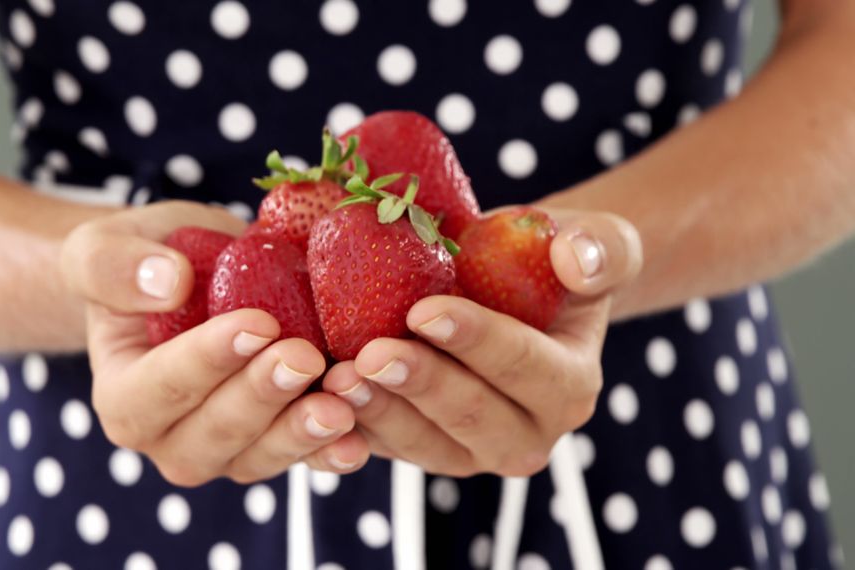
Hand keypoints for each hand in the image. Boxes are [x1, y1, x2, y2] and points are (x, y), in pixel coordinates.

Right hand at [60, 201, 369, 486]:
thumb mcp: (107, 247)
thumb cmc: (141, 263)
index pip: (160, 388)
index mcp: (122, 397)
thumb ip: (116, 265)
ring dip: (301, 432)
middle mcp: (169, 439)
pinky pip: (301, 458)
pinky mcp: (272, 445)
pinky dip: (331, 450)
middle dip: (261, 397)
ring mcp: (224, 451)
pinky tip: (360, 438)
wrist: (181, 280)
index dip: (207, 360)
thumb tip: (168, 282)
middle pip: (213, 434)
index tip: (256, 323)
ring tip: (342, 402)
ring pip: (260, 456)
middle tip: (303, 358)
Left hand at [322, 209, 641, 476]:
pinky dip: (349, 429)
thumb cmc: (550, 259)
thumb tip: (579, 258)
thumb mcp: (595, 241)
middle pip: (470, 418)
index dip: (476, 342)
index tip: (423, 310)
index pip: (524, 368)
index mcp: (569, 388)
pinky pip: (384, 448)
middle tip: (369, 353)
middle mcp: (523, 434)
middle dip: (419, 386)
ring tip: (336, 376)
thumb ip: (603, 249)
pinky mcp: (419, 447)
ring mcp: (467, 450)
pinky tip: (316, 401)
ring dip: (378, 413)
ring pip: (422, 444)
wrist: (505, 283)